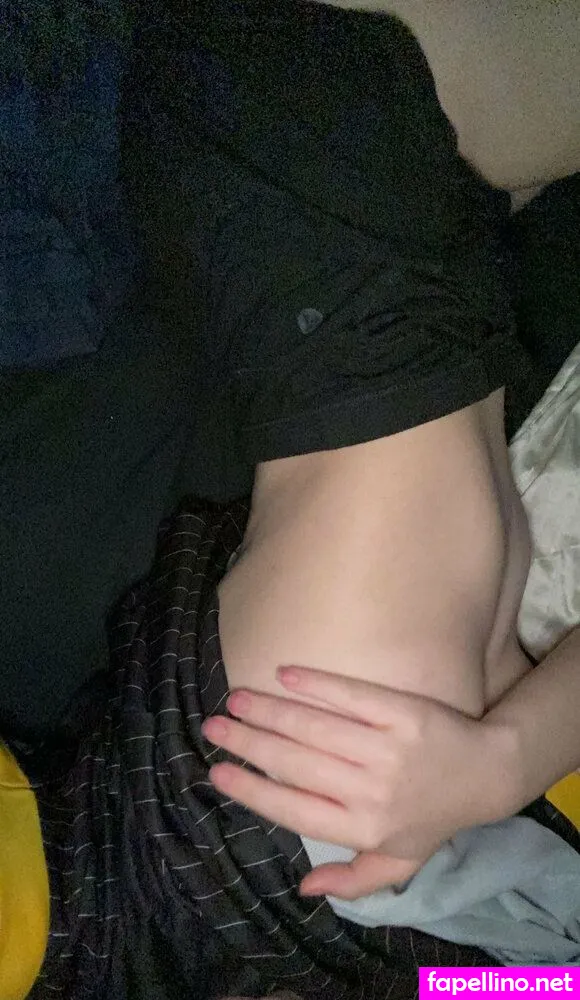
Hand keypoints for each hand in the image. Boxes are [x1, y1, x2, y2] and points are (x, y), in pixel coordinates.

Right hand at [202, 666, 516, 898]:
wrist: (487, 774)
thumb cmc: (434, 818)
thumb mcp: (399, 862)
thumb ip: (354, 878)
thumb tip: (303, 887)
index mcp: (362, 829)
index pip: (294, 809)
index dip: (252, 790)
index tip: (218, 772)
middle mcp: (370, 791)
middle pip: (296, 763)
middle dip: (249, 743)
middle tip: (214, 725)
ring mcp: (386, 749)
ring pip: (315, 728)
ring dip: (270, 710)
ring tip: (237, 699)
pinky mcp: (402, 713)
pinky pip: (351, 696)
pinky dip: (316, 684)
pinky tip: (285, 674)